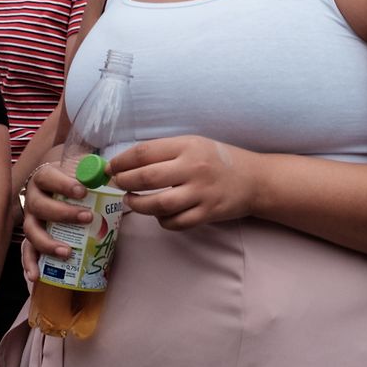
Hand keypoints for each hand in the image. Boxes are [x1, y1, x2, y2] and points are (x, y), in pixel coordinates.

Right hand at [20, 162, 91, 283]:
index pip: (48, 178)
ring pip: (32, 231)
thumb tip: (111, 173)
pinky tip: (36, 276)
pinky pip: (27, 251)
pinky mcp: (31, 237)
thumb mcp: (82, 170)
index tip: (83, 191)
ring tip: (67, 252)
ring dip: (48, 243)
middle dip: (64, 214)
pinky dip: (29, 263)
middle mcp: (33, 198)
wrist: (58, 185)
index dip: (63, 184)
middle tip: (87, 218)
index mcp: (44, 178)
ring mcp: (30, 219)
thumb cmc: (73, 179)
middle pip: (41, 206)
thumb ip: (95, 171)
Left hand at [110, 135, 261, 229]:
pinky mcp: (207, 213)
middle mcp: (194, 168)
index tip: (110, 167)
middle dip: (124, 182)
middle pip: (146, 178)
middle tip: (118, 183)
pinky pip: (175, 222)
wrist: (255, 179)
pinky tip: (159, 214)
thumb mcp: (195, 144)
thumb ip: (167, 151)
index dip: (121, 161)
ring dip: (138, 204)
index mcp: (188, 146)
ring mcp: (201, 193)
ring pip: (157, 204)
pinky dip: (161, 220)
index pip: (145, 152)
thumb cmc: (220, 159)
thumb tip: (128, 161)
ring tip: (132, 200)